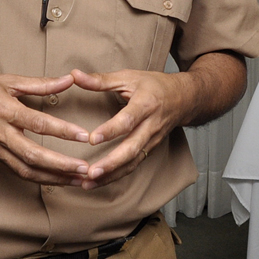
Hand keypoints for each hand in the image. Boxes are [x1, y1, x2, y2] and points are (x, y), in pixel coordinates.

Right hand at [0, 73, 91, 184]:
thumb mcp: (8, 80)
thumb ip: (40, 84)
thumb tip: (68, 80)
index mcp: (5, 110)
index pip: (38, 123)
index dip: (62, 131)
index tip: (84, 136)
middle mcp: (0, 134)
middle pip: (34, 155)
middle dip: (61, 165)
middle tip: (86, 169)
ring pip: (27, 171)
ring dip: (54, 178)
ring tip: (78, 180)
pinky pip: (19, 173)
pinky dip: (40, 179)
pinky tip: (58, 181)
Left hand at [68, 68, 195, 188]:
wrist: (184, 99)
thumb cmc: (154, 86)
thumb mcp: (129, 77)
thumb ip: (100, 79)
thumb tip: (74, 75)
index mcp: (145, 104)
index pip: (128, 120)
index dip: (111, 130)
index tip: (92, 139)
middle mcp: (150, 126)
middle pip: (132, 148)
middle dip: (111, 163)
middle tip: (90, 172)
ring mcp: (151, 141)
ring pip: (132, 162)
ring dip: (110, 175)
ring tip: (88, 183)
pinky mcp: (149, 150)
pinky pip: (133, 166)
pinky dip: (115, 176)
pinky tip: (98, 182)